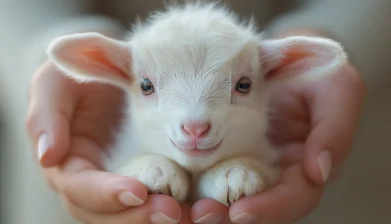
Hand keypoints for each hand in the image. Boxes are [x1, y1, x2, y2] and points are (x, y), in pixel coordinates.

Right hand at [26, 61, 191, 222]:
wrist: (105, 72)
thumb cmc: (77, 78)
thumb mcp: (54, 86)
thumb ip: (46, 117)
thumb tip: (47, 155)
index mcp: (68, 165)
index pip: (81, 189)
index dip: (106, 194)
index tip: (136, 191)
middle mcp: (93, 184)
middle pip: (110, 215)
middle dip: (139, 216)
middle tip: (172, 211)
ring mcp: (121, 183)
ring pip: (135, 215)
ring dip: (162, 219)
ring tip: (193, 214)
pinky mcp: (146, 178)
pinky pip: (160, 199)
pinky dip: (181, 206)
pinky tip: (200, 205)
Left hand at [189, 59, 365, 222]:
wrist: (283, 58)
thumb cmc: (314, 71)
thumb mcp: (337, 90)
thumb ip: (335, 130)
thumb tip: (317, 172)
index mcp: (305, 164)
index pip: (294, 197)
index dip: (271, 207)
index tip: (242, 211)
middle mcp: (274, 171)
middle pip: (255, 204)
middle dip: (228, 215)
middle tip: (200, 214)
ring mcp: (246, 161)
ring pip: (226, 193)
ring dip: (205, 205)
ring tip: (180, 208)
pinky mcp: (222, 149)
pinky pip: (206, 170)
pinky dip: (189, 183)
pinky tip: (171, 186)